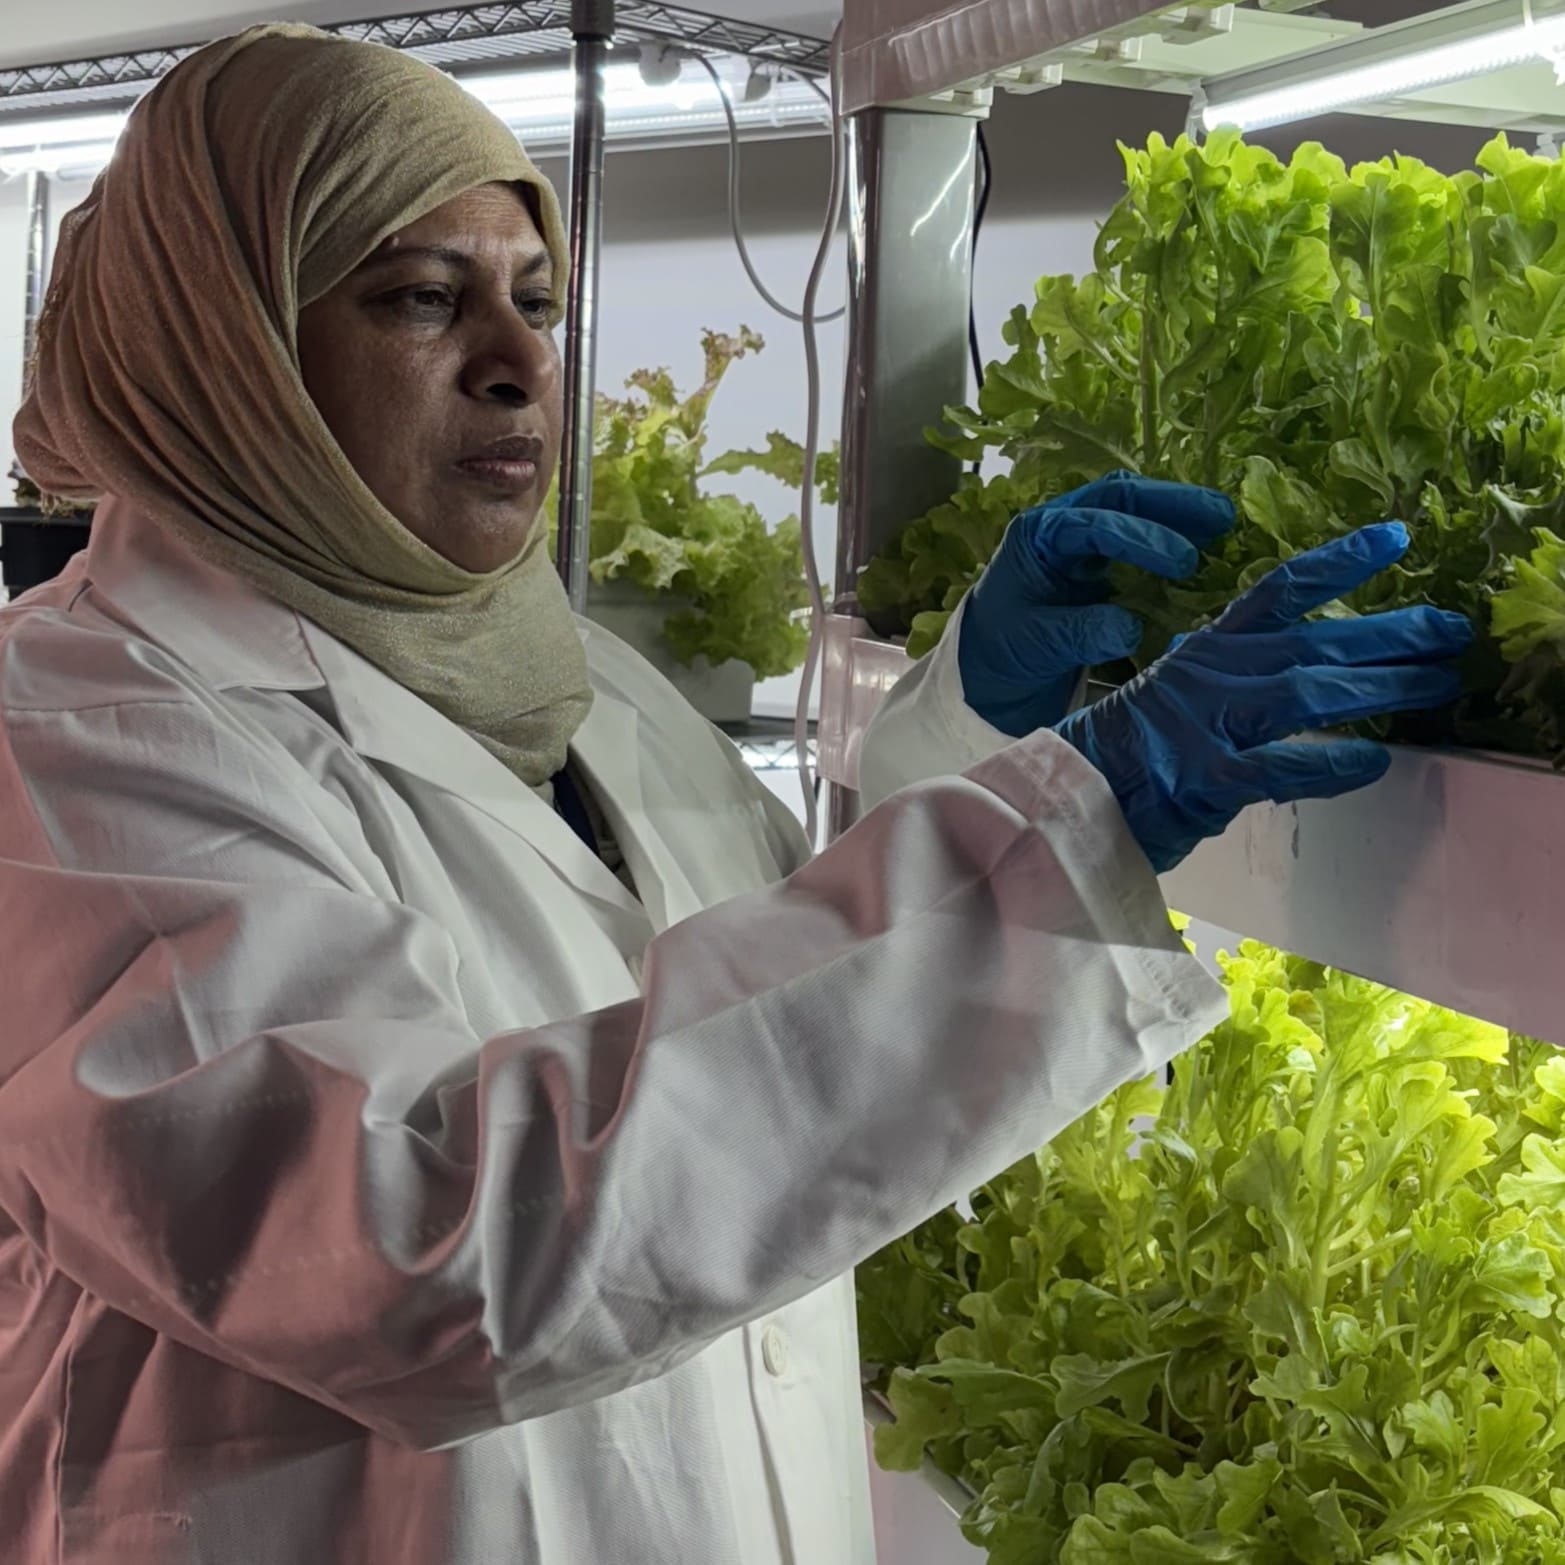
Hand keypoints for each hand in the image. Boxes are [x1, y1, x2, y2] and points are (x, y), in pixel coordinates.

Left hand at [957, 472, 1234, 736]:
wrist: (990, 664)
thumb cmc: (1004, 648)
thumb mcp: (1037, 644)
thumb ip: (1080, 633)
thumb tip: (1130, 626)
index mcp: (1036, 537)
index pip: (1090, 525)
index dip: (1139, 538)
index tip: (1181, 561)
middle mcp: (1059, 524)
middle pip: (1117, 496)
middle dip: (1170, 503)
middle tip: (1220, 516)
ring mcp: (1081, 537)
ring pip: (1132, 506)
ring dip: (1176, 511)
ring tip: (1223, 521)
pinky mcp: (1101, 556)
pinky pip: (1138, 532)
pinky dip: (1171, 532)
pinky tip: (1206, 543)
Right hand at [1053, 523, 1472, 873]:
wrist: (1065, 798)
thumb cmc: (1123, 756)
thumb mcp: (1175, 699)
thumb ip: (1232, 686)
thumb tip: (1301, 685)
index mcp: (1203, 651)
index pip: (1277, 591)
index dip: (1339, 562)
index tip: (1394, 539)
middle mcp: (1210, 675)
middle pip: (1314, 641)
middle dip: (1391, 633)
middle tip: (1451, 631)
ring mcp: (1207, 724)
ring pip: (1308, 692)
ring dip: (1379, 688)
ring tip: (1435, 684)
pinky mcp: (1205, 777)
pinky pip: (1282, 766)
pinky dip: (1330, 762)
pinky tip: (1371, 760)